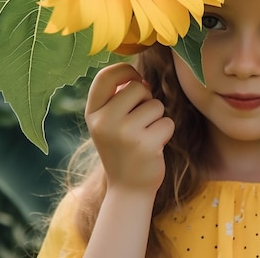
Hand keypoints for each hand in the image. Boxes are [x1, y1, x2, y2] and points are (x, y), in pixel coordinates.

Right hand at [85, 62, 174, 194]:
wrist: (128, 188)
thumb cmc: (123, 147)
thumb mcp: (109, 122)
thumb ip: (117, 98)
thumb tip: (139, 76)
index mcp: (92, 113)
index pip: (106, 76)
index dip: (125, 71)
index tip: (136, 79)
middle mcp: (104, 122)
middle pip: (137, 88)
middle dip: (146, 99)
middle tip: (141, 119)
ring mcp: (124, 134)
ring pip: (155, 105)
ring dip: (157, 118)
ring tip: (146, 135)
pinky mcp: (146, 145)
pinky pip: (167, 122)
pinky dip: (166, 132)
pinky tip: (154, 146)